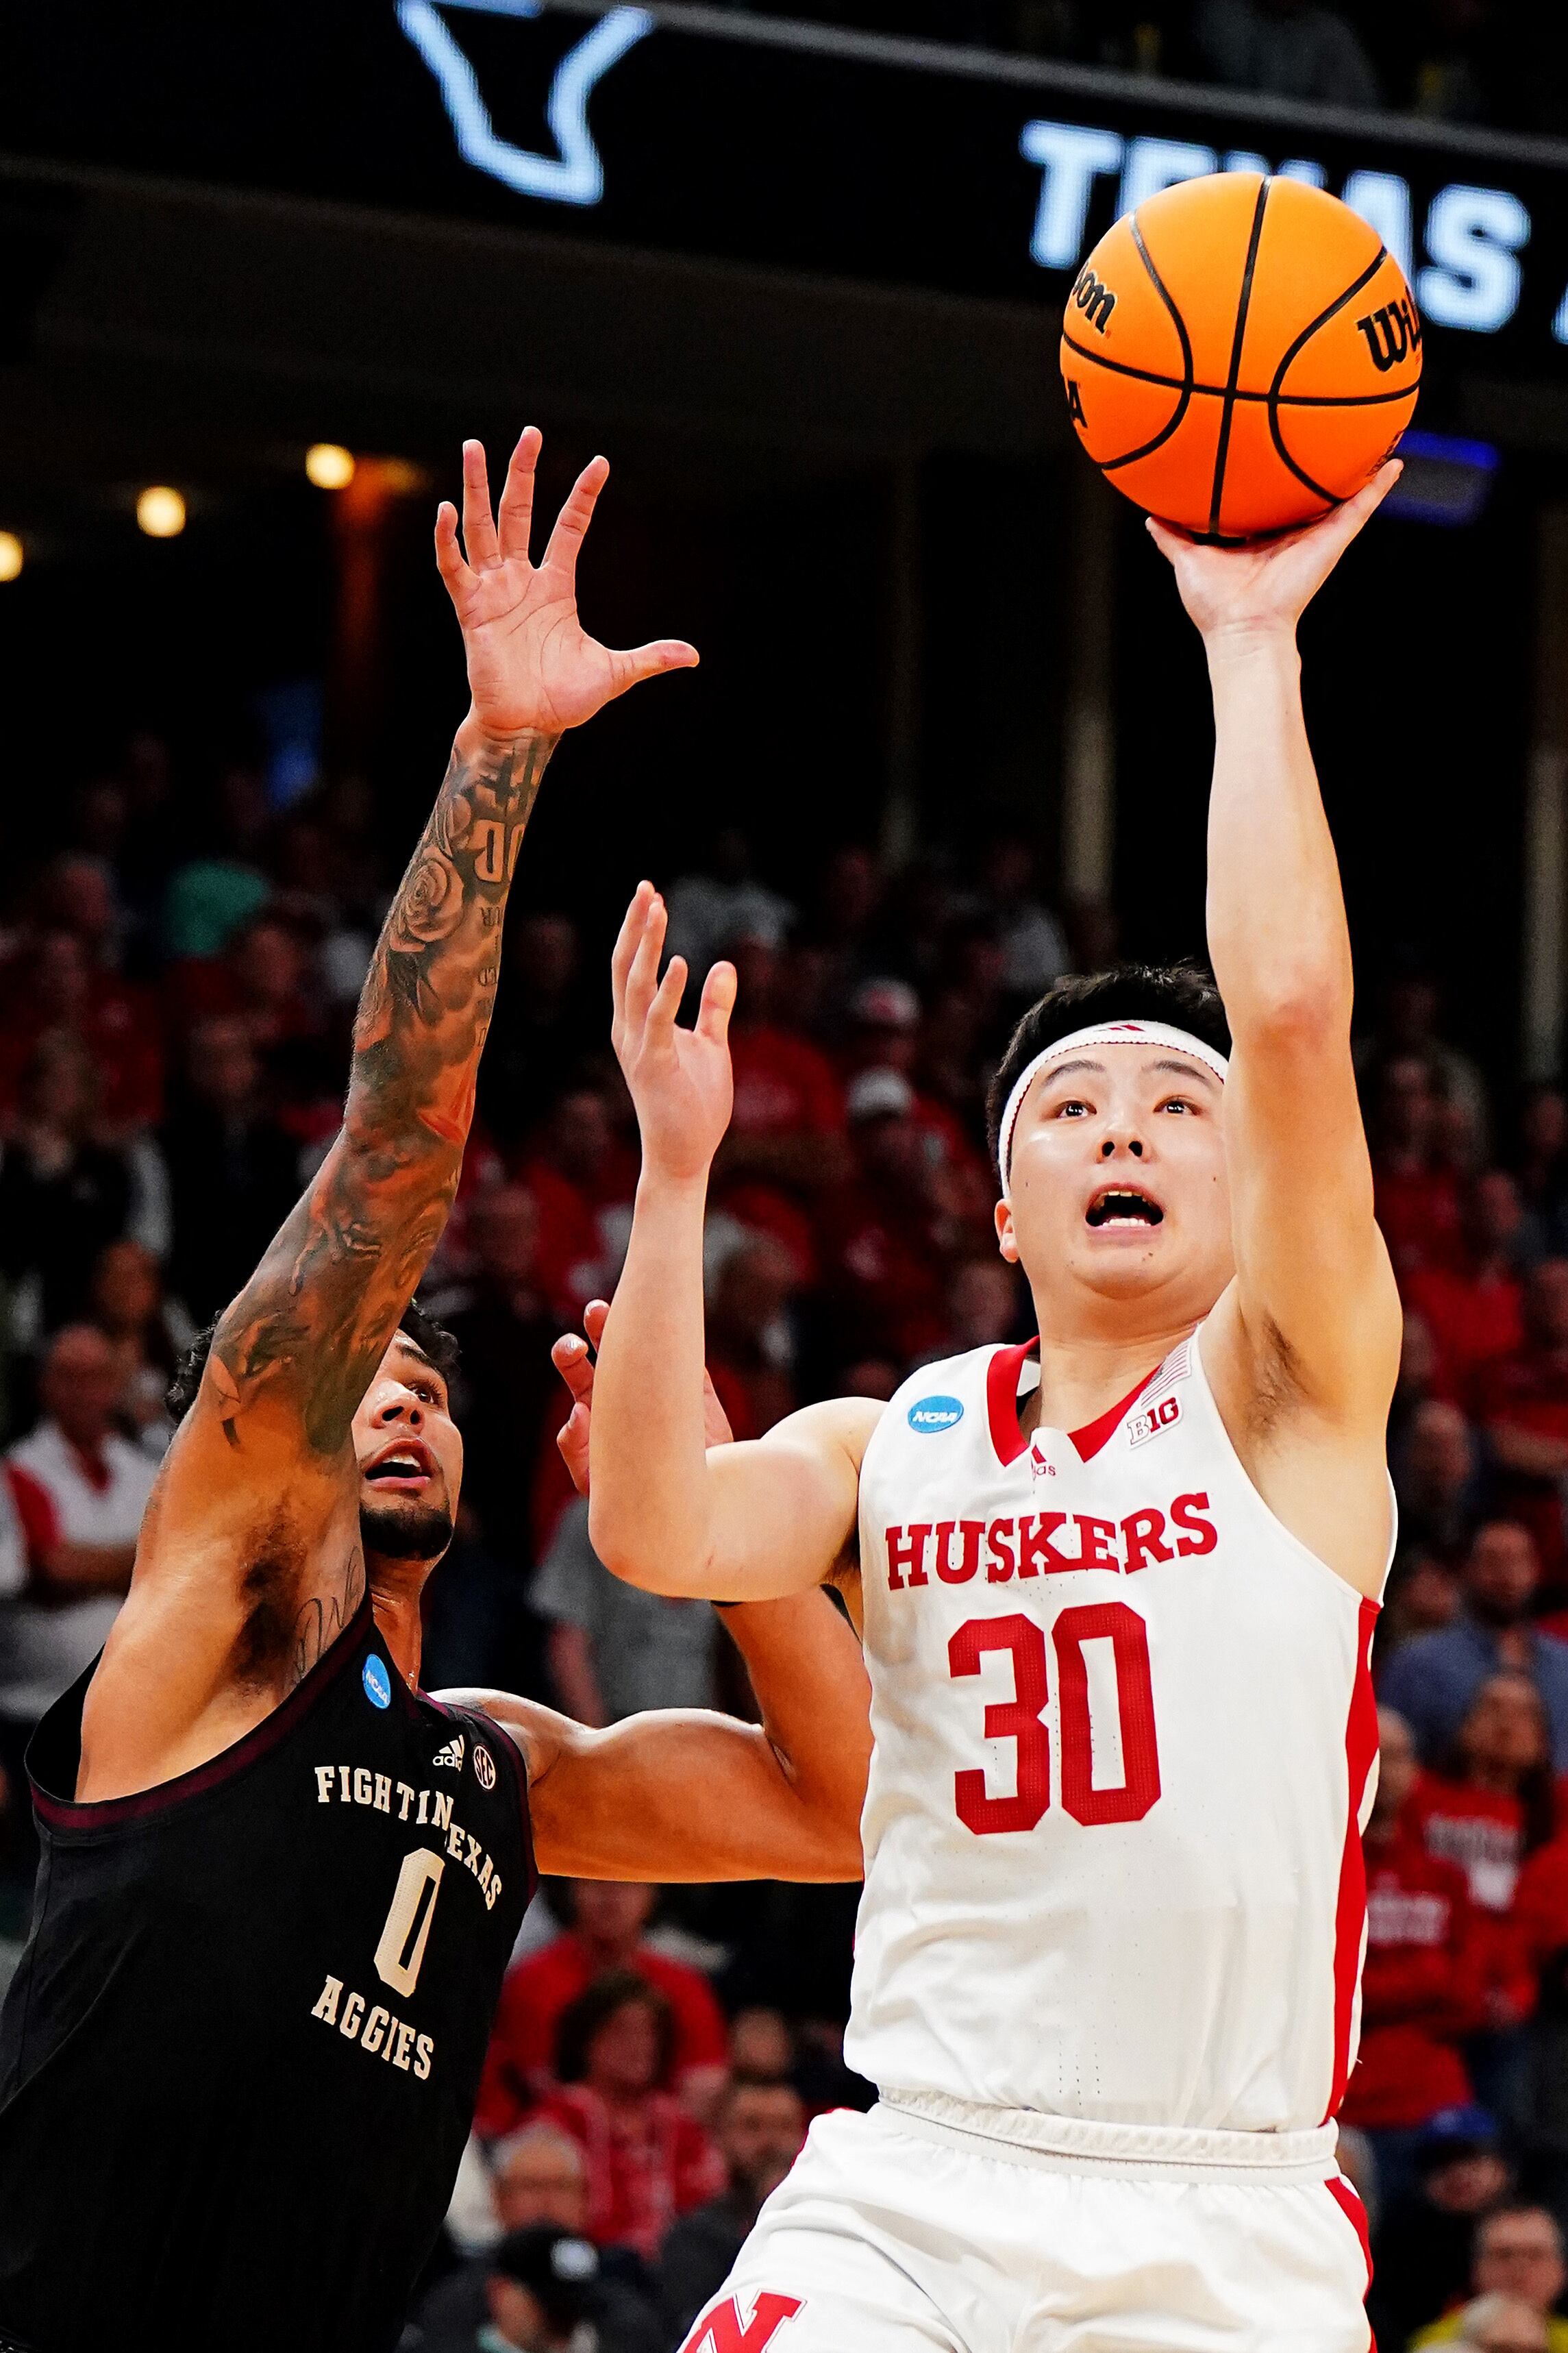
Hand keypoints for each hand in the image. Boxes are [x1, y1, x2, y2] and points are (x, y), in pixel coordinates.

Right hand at [435, 429, 697, 738]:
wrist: (529, 728)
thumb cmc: (564, 700)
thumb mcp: (615, 673)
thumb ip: (649, 658)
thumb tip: (693, 656)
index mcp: (556, 587)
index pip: (570, 527)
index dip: (584, 496)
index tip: (601, 463)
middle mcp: (522, 580)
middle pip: (520, 513)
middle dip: (523, 473)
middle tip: (530, 432)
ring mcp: (494, 591)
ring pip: (484, 527)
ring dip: (477, 488)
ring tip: (474, 445)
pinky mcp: (471, 610)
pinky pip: (455, 568)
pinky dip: (448, 541)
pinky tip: (447, 510)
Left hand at [554, 1298, 734, 1493]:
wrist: (692, 1506)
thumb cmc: (634, 1499)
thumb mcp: (595, 1483)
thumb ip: (576, 1450)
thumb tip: (577, 1412)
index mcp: (595, 1405)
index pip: (575, 1370)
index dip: (570, 1357)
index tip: (578, 1354)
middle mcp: (624, 1388)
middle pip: (605, 1345)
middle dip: (599, 1322)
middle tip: (597, 1313)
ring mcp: (660, 1384)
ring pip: (643, 1342)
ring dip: (633, 1320)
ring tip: (630, 1306)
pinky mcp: (696, 1388)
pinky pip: (687, 1357)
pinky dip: (681, 1337)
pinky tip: (676, 1324)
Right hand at [611, 883, 736, 1182]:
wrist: (683, 1155)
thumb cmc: (694, 1105)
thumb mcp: (710, 1045)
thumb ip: (715, 1006)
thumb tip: (723, 966)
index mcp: (636, 1024)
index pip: (630, 967)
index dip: (638, 930)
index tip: (650, 894)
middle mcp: (627, 1031)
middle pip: (623, 966)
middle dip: (635, 925)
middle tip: (646, 887)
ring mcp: (637, 1047)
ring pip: (634, 984)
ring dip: (646, 944)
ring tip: (657, 907)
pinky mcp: (654, 1065)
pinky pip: (658, 1020)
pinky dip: (668, 989)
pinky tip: (682, 962)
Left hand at [1147, 460, 1400, 646]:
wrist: (1241, 628)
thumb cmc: (1216, 605)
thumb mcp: (1189, 561)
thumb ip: (1174, 537)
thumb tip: (1152, 517)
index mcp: (1262, 538)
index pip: (1272, 502)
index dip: (1275, 481)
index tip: (1275, 455)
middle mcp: (1291, 535)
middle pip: (1309, 496)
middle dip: (1319, 471)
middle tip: (1328, 437)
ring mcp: (1315, 536)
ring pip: (1341, 497)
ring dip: (1358, 471)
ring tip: (1373, 439)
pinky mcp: (1333, 540)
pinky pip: (1361, 508)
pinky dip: (1378, 487)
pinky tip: (1393, 464)